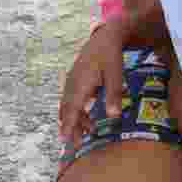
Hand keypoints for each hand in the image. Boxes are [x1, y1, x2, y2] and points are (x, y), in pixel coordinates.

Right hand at [58, 21, 126, 147]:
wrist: (105, 37)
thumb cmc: (110, 55)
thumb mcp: (116, 74)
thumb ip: (114, 94)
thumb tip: (114, 116)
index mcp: (80, 84)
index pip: (72, 109)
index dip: (69, 125)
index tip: (65, 140)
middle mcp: (72, 84)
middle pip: (68, 110)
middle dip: (70, 127)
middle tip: (74, 145)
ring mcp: (72, 81)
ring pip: (69, 105)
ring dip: (75, 120)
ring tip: (85, 133)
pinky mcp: (75, 80)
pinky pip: (72, 99)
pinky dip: (76, 111)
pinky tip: (86, 118)